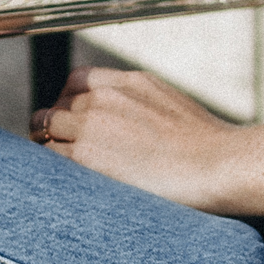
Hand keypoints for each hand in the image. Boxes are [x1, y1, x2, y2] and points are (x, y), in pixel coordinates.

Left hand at [30, 63, 263, 216]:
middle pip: (58, 106)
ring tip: (59, 168)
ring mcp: (92, 123)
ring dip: (49, 145)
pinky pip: (49, 155)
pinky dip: (50, 166)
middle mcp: (105, 96)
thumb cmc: (207, 147)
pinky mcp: (85, 154)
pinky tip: (62, 182)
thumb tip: (132, 124)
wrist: (218, 165)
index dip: (70, 103)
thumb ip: (142, 105)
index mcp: (128, 81)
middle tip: (61, 150)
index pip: (77, 81)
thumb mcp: (172, 106)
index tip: (73, 123)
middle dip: (56, 127)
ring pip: (45, 128)